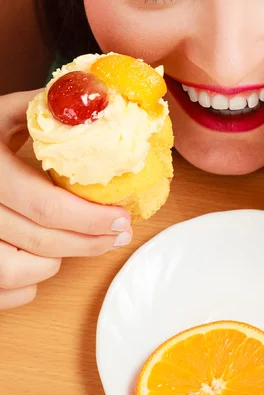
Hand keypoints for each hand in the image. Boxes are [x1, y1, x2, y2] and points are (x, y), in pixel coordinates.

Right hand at [0, 90, 132, 309]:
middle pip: (39, 242)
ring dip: (55, 262)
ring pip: (17, 274)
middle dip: (90, 242)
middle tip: (117, 234)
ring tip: (74, 242)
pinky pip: (3, 293)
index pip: (44, 206)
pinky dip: (28, 286)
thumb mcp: (0, 113)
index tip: (121, 217)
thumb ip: (42, 108)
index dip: (90, 218)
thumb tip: (96, 101)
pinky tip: (41, 260)